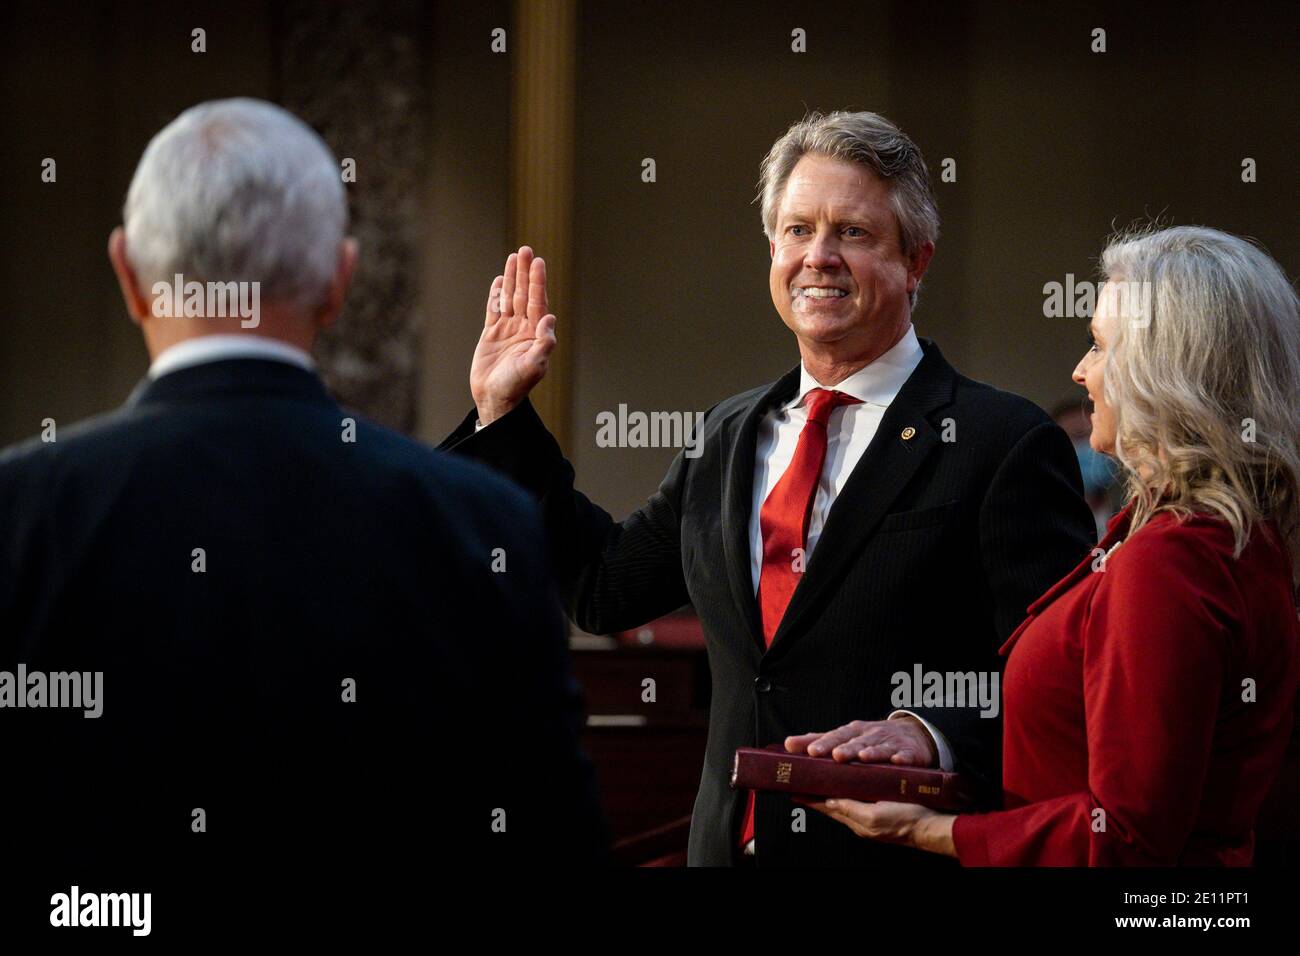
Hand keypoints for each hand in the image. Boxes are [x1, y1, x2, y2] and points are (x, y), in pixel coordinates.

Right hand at [469, 245, 556, 425]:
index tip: (538, 262)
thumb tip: (550, 318)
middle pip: (524, 293)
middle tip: (525, 249)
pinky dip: (496, 295)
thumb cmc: (517, 385)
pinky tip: (500, 280)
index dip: (537, 281)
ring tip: (514, 256)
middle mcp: (523, 328)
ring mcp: (507, 330)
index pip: (537, 301)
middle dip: (525, 272)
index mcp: (535, 334)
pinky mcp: (491, 334)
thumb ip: (544, 343)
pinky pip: (494, 309)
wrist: (495, 398)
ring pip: (509, 297)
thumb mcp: (534, 366)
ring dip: (512, 277)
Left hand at [784, 716, 937, 766]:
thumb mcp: (846, 737)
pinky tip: (897, 761)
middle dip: (845, 748)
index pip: (835, 737)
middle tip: (834, 755)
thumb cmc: (872, 739)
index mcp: (852, 733)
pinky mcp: (908, 753)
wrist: (913, 736)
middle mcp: (870, 736)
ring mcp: (890, 743)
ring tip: (861, 757)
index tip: (809, 751)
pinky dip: (902, 758)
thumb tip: (788, 744)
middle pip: (856, 742)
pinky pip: (905, 756)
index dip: (823, 743)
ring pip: (879, 748)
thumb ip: (819, 741)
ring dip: (871, 752)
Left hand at [793, 797, 956, 856]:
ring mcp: (870, 816)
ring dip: (830, 793)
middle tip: (801, 784)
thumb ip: (850, 808)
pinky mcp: (881, 810)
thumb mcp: (874, 815)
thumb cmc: (906, 820)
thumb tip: (829, 802)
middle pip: (832, 804)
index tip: (794, 790)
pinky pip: (858, 800)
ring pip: (843, 801)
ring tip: (818, 784)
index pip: (826, 807)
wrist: (931, 827)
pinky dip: (847, 793)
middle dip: (816, 795)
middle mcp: (860, 818)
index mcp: (856, 819)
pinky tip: (847, 788)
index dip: (810, 798)